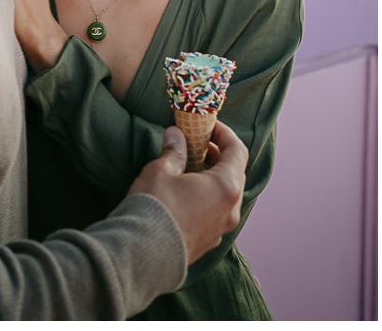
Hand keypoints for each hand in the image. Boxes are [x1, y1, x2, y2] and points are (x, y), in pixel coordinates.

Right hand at [128, 120, 246, 264]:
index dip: (225, 133)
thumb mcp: (161, 170)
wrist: (144, 255)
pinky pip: (216, 212)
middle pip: (234, 173)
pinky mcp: (208, 242)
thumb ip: (174, 150)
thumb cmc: (155, 208)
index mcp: (225, 187)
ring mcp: (221, 229)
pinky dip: (207, 196)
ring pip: (226, 195)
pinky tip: (185, 192)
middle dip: (218, 154)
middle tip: (197, 143)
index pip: (237, 151)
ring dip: (212, 176)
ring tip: (189, 166)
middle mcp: (230, 209)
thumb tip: (176, 135)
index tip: (208, 125)